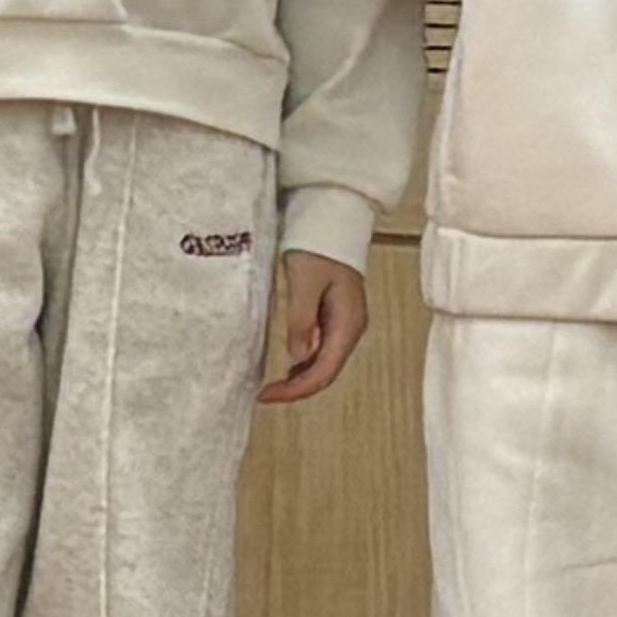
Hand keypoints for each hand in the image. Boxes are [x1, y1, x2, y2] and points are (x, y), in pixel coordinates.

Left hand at [259, 249, 369, 403]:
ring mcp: (345, 323)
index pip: (325, 370)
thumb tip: (298, 356)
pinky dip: (305, 362)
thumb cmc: (317, 246)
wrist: (329, 221)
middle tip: (265, 395)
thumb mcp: (303, 282)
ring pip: (326, 363)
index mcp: (348, 323)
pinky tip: (289, 366)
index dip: (297, 389)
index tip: (269, 395)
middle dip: (298, 388)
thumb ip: (301, 319)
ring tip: (273, 386)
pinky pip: (323, 349)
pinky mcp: (336, 316)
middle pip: (327, 372)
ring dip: (301, 378)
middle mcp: (351, 327)